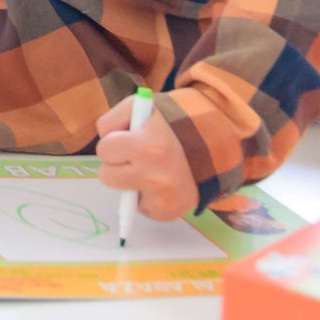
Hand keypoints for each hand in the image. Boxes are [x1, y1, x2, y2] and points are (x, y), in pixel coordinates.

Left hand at [94, 95, 193, 223]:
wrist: (216, 145)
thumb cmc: (174, 123)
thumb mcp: (143, 107)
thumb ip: (114, 119)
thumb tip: (102, 141)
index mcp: (147, 146)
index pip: (104, 150)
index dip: (115, 143)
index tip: (128, 140)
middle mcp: (154, 176)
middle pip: (106, 176)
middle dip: (118, 165)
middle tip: (138, 156)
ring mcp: (162, 198)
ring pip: (121, 194)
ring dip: (131, 182)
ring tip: (152, 169)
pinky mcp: (167, 212)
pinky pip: (141, 207)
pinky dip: (148, 196)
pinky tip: (163, 183)